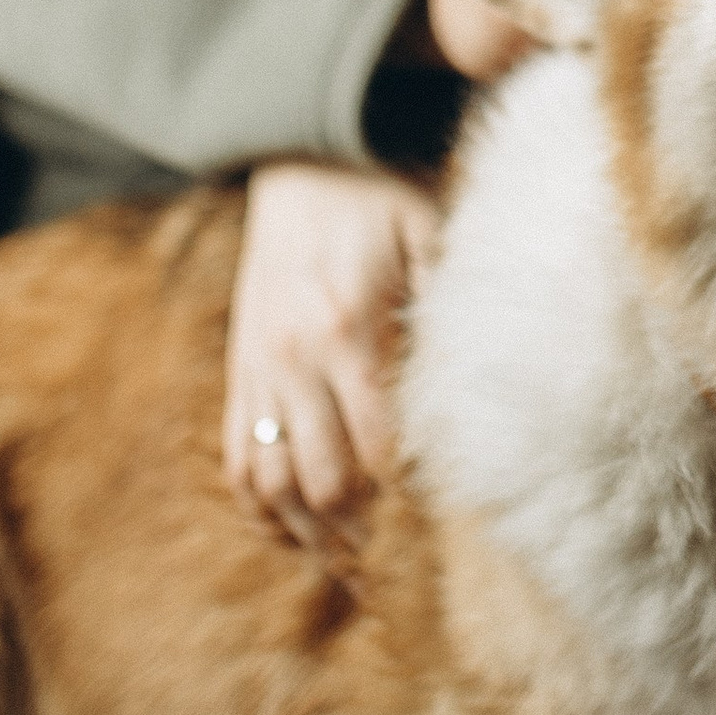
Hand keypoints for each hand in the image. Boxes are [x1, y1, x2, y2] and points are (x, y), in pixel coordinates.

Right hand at [223, 159, 441, 545]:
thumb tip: (480, 375)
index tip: (442, 522)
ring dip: (306, 530)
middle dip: (359, 529)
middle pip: (321, 480)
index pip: (379, 446)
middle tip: (397, 559)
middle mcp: (293, 362)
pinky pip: (235, 455)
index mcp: (348, 332)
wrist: (298, 155)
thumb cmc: (377, 195)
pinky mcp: (239, 369)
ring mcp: (258, 369)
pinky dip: (257, 502)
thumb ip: (444, 302)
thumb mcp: (426, 232)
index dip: (409, 495)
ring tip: (347, 559)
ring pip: (269, 481)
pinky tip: (289, 527)